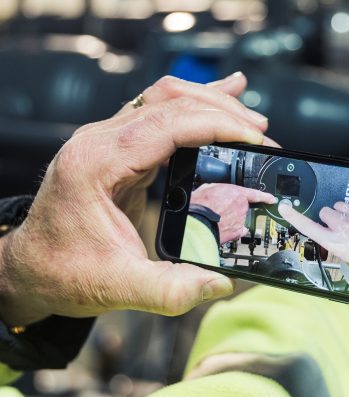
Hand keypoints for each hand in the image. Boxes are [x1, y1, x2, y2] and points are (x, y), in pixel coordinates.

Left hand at [0, 73, 274, 326]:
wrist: (29, 268)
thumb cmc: (62, 272)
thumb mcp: (115, 287)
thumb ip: (169, 289)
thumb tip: (220, 283)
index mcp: (97, 163)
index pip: (168, 124)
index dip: (217, 126)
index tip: (256, 139)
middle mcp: (100, 141)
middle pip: (170, 101)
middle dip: (222, 111)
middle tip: (262, 133)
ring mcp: (107, 140)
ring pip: (165, 98)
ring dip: (209, 102)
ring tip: (249, 117)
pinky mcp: (117, 149)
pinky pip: (159, 113)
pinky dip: (193, 106)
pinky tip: (218, 100)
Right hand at [190, 184, 275, 242]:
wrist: (198, 221)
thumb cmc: (201, 204)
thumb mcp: (209, 188)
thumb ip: (220, 190)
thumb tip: (217, 192)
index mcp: (237, 194)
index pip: (255, 194)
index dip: (265, 197)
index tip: (272, 200)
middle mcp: (242, 207)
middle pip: (242, 207)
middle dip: (233, 208)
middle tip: (220, 209)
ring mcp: (241, 221)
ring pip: (238, 219)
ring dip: (230, 219)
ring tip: (216, 218)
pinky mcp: (237, 232)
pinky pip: (238, 231)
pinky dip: (233, 231)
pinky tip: (224, 229)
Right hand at [278, 197, 348, 270]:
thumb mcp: (348, 256)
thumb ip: (334, 241)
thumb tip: (328, 232)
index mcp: (335, 242)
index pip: (307, 226)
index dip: (293, 216)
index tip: (285, 208)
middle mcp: (343, 227)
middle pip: (325, 212)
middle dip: (331, 217)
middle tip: (343, 227)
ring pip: (341, 204)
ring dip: (346, 211)